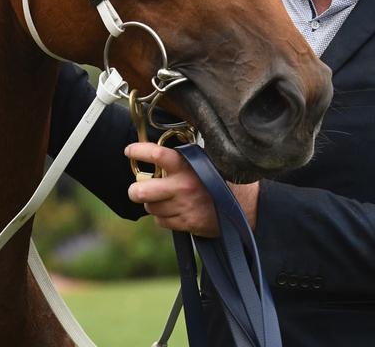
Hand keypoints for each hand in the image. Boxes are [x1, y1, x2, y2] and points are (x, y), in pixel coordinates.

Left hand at [123, 142, 259, 236]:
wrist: (245, 206)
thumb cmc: (220, 180)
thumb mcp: (203, 162)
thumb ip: (180, 160)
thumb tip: (153, 156)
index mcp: (186, 166)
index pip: (156, 155)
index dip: (138, 151)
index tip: (129, 151)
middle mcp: (182, 186)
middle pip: (140, 191)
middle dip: (135, 191)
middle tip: (137, 189)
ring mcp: (183, 206)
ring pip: (150, 207)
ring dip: (153, 204)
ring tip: (165, 199)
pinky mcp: (187, 223)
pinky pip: (161, 221)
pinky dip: (163, 217)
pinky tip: (174, 211)